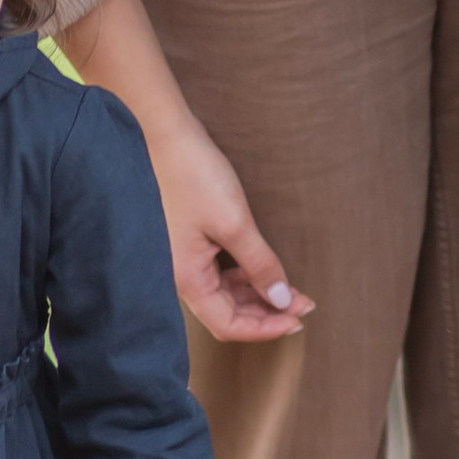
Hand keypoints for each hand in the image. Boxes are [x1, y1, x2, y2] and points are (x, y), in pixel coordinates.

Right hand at [61, 0, 312, 343]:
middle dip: (264, 310)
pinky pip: (209, 271)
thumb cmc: (192, 174)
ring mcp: (175, 258)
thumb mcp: (234, 221)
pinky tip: (253, 263)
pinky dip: (236, 274)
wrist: (157, 131)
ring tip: (285, 285)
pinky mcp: (177, 239)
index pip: (229, 324)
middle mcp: (176, 276)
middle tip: (301, 301)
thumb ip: (260, 264)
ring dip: (252, 292)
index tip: (299, 316)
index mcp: (186, 279)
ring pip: (218, 292)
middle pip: (224, 312)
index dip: (266, 327)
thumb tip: (282, 299)